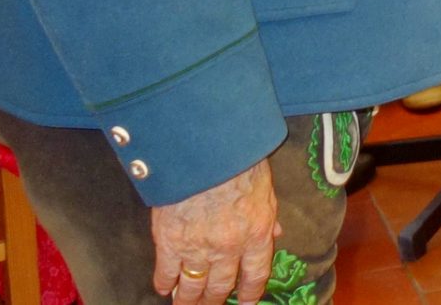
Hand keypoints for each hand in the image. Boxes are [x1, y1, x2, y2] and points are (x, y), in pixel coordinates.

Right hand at [149, 159, 278, 304]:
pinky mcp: (169, 242)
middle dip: (215, 301)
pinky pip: (166, 271)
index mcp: (255, 235)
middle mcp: (228, 249)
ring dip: (189, 301)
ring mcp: (197, 248)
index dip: (249, 293)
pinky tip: (165, 288)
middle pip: (221, 286)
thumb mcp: (266, 188)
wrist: (206, 150)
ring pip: (193, 286)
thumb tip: (275, 234)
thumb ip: (268, 216)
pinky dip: (165, 282)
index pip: (255, 275)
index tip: (245, 304)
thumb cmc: (240, 162)